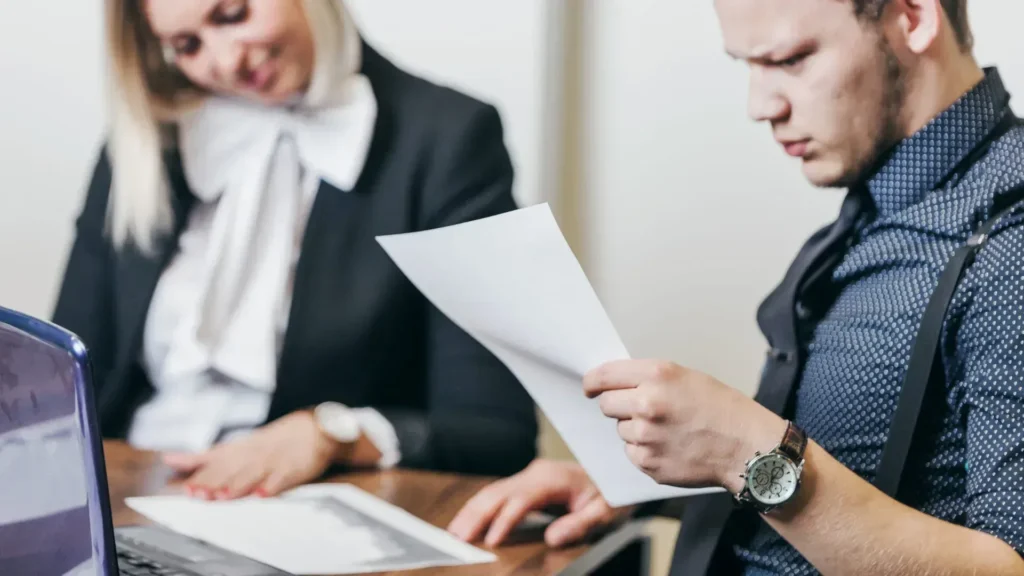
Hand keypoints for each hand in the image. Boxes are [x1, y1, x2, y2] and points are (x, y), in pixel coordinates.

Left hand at [161, 410, 345, 499]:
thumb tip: (169, 459)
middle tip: (198, 494)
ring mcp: (273, 461)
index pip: (215, 462)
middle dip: (214, 482)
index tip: (186, 488)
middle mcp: (253, 454)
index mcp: (239, 450)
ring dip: (238, 485)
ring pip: (253, 474)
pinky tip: (262, 495)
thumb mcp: (237, 446)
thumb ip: (204, 456)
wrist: (315, 427)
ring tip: (224, 496)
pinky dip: (272, 486)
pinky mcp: (294, 468)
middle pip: (231, 470)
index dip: (201, 475)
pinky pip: (282, 478)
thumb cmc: (272, 441)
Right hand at [447, 459, 630, 547]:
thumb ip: (580, 524)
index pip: (521, 499)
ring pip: (492, 492)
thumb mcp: (605, 512)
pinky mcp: (524, 483)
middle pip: (498, 492)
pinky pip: (497, 494)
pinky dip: (479, 508)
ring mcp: (527, 476)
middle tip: (456, 539)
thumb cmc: (610, 494)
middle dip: (476, 516)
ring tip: (453, 534)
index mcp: (552, 478)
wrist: (614, 474)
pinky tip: (466, 522)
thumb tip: (553, 538)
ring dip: (471, 512)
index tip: (491, 542)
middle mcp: (535, 473)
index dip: (504, 520)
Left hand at [584, 359, 785, 492]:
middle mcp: (647, 404)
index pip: (603, 376)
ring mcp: (646, 437)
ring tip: (667, 429)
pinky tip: (670, 446)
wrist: (747, 448)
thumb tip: (612, 383)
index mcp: (657, 376)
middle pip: (606, 404)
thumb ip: (648, 378)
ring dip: (635, 429)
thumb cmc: (721, 409)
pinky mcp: (648, 463)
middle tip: (641, 409)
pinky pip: (632, 452)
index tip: (589, 387)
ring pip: (620, 430)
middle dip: (617, 405)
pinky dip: (644, 450)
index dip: (592, 382)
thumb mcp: (685, 377)